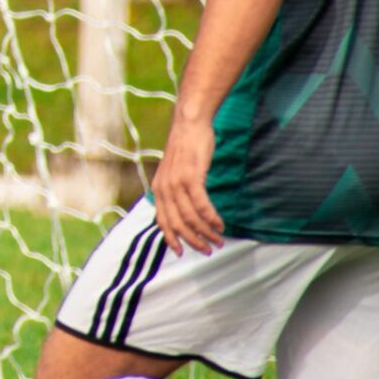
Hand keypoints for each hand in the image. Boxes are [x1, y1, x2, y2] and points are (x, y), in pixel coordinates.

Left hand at [151, 112, 222, 255]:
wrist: (189, 124)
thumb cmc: (186, 149)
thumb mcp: (174, 172)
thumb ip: (175, 191)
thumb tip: (184, 212)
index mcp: (158, 189)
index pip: (162, 221)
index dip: (171, 239)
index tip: (182, 253)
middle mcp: (163, 188)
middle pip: (177, 224)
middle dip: (193, 241)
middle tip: (209, 249)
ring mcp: (176, 182)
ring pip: (190, 217)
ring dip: (206, 232)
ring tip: (219, 239)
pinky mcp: (191, 176)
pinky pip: (201, 204)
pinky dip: (211, 217)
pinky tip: (219, 224)